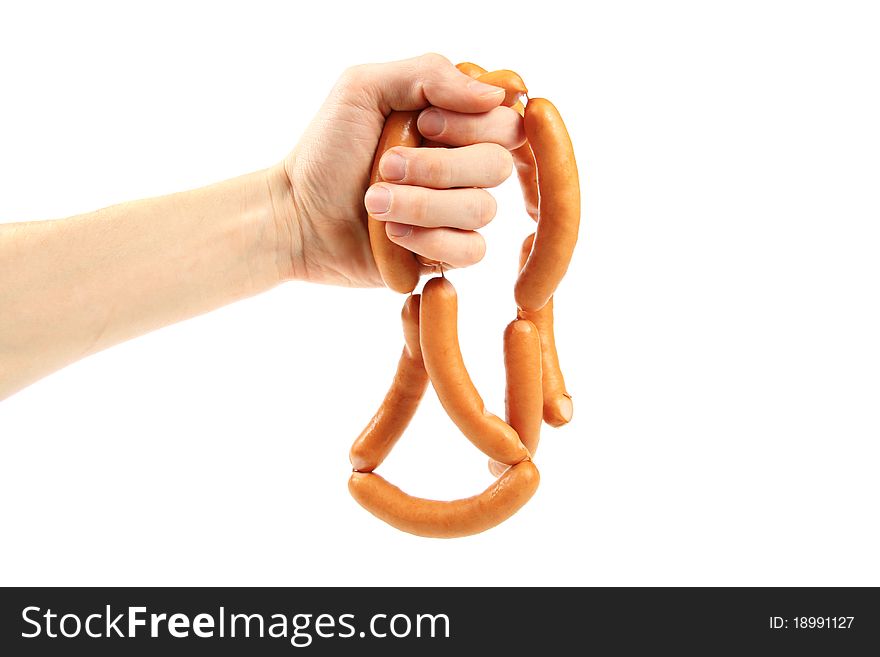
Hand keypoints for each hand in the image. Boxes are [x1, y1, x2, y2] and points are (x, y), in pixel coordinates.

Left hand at [275, 53, 525, 286]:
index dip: (471, 125)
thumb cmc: (327, 151)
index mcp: (452, 123)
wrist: (296, 215)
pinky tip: (393, 234)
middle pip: (498, 166)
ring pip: (482, 209)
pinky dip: (431, 241)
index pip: (505, 121)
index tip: (422, 124)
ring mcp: (456, 212)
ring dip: (422, 205)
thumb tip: (493, 93)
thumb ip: (428, 74)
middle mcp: (462, 166)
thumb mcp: (364, 88)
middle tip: (385, 166)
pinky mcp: (446, 252)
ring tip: (375, 203)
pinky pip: (472, 250)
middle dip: (438, 168)